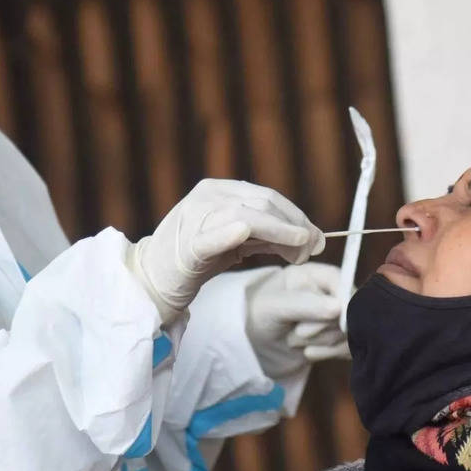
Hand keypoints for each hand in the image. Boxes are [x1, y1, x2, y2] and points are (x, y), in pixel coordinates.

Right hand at [127, 180, 324, 323]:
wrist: (152, 280)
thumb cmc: (195, 261)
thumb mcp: (236, 242)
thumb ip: (266, 235)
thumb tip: (309, 237)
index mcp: (217, 190)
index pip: (267, 196)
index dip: (297, 216)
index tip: (318, 238)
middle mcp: (206, 197)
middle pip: (262, 204)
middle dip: (295, 226)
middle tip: (314, 249)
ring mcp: (194, 218)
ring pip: (246, 216)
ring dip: (280, 233)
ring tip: (300, 251)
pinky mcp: (186, 246)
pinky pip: (210, 237)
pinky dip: (229, 232)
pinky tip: (244, 232)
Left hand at [246, 263, 350, 379]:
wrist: (251, 345)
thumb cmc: (257, 316)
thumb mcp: (274, 306)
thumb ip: (305, 305)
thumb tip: (339, 307)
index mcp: (313, 274)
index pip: (342, 281)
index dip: (343, 301)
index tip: (336, 320)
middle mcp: (328, 292)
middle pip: (348, 310)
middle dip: (321, 327)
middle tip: (298, 332)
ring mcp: (335, 316)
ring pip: (348, 332)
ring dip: (320, 342)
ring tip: (294, 340)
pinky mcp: (337, 338)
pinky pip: (349, 348)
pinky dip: (329, 354)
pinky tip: (307, 353)